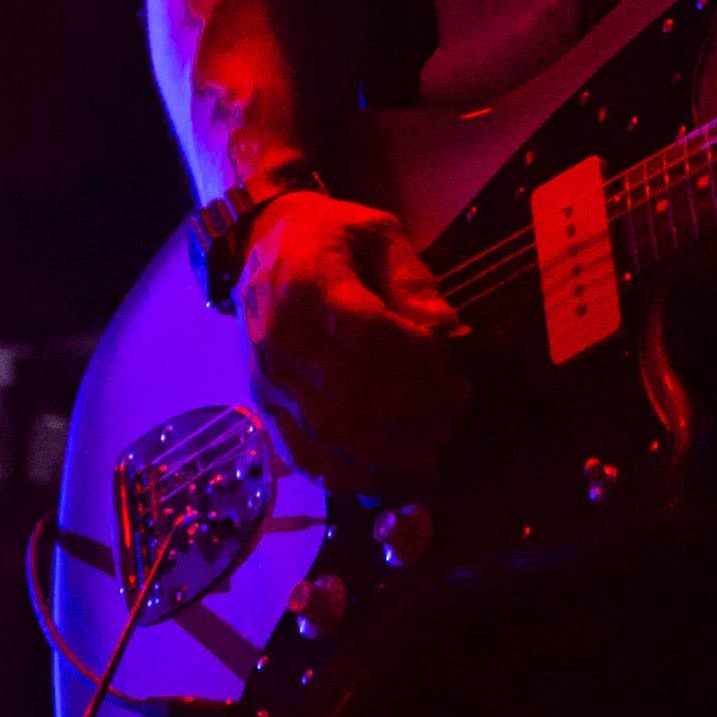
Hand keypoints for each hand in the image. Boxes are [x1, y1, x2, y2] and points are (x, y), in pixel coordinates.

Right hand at [236, 192, 467, 494]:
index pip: (368, 333)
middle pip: (350, 390)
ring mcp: (267, 375)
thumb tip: (450, 330)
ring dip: (385, 453)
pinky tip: (383, 484)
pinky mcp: (263, 404)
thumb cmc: (330, 236)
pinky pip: (299, 452)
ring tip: (432, 457)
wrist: (260, 242)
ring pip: (326, 430)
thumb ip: (413, 280)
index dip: (417, 361)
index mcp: (309, 283)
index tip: (456, 374)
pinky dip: (343, 476)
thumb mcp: (378, 232)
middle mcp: (281, 336)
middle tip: (455, 416)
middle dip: (413, 413)